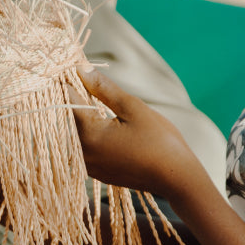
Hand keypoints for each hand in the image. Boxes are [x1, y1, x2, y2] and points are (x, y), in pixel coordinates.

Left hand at [72, 65, 204, 199]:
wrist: (177, 178)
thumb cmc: (159, 140)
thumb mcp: (132, 107)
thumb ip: (103, 88)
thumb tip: (81, 67)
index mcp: (89, 136)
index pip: (67, 100)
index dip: (68, 80)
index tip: (71, 66)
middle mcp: (83, 154)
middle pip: (67, 118)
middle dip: (72, 96)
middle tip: (80, 76)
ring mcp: (90, 166)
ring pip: (74, 133)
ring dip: (79, 114)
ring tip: (89, 94)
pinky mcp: (98, 173)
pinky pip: (84, 147)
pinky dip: (87, 131)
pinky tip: (99, 118)